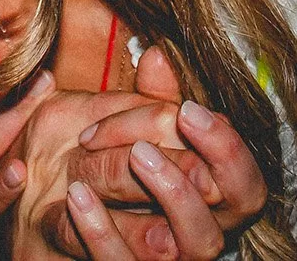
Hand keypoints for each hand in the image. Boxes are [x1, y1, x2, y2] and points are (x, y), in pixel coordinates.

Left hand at [11, 48, 265, 259]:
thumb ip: (150, 102)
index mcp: (214, 199)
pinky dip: (101, 232)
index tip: (188, 109)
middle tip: (166, 130)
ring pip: (195, 245)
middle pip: (233, 212)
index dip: (227, 146)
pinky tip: (77, 195)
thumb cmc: (110, 171)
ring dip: (171, 193)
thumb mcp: (131, 133)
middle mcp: (201, 234)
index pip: (245, 181)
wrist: (51, 218)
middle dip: (206, 167)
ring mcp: (169, 260)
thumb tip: (156, 56)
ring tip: (136, 155)